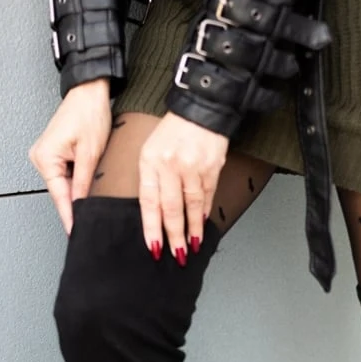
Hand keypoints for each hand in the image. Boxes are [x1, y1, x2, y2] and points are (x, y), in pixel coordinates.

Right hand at [28, 78, 111, 234]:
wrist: (89, 91)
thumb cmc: (88, 113)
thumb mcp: (90, 154)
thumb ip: (84, 183)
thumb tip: (81, 206)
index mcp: (45, 158)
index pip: (60, 197)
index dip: (69, 216)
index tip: (74, 233)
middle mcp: (40, 157)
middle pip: (61, 191)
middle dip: (76, 202)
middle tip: (92, 217)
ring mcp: (45, 155)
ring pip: (64, 184)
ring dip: (78, 188)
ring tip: (93, 186)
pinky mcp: (53, 153)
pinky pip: (65, 174)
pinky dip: (77, 179)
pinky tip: (88, 177)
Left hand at [139, 112, 228, 264]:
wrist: (202, 107)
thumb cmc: (173, 131)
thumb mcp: (151, 150)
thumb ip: (151, 179)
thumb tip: (156, 213)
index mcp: (150, 161)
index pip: (149, 202)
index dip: (152, 227)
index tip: (155, 246)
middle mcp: (170, 165)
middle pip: (171, 208)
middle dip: (174, 235)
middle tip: (177, 254)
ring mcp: (192, 166)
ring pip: (192, 206)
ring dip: (193, 230)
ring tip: (193, 246)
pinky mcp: (211, 167)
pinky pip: (207, 196)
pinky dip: (204, 213)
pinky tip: (202, 225)